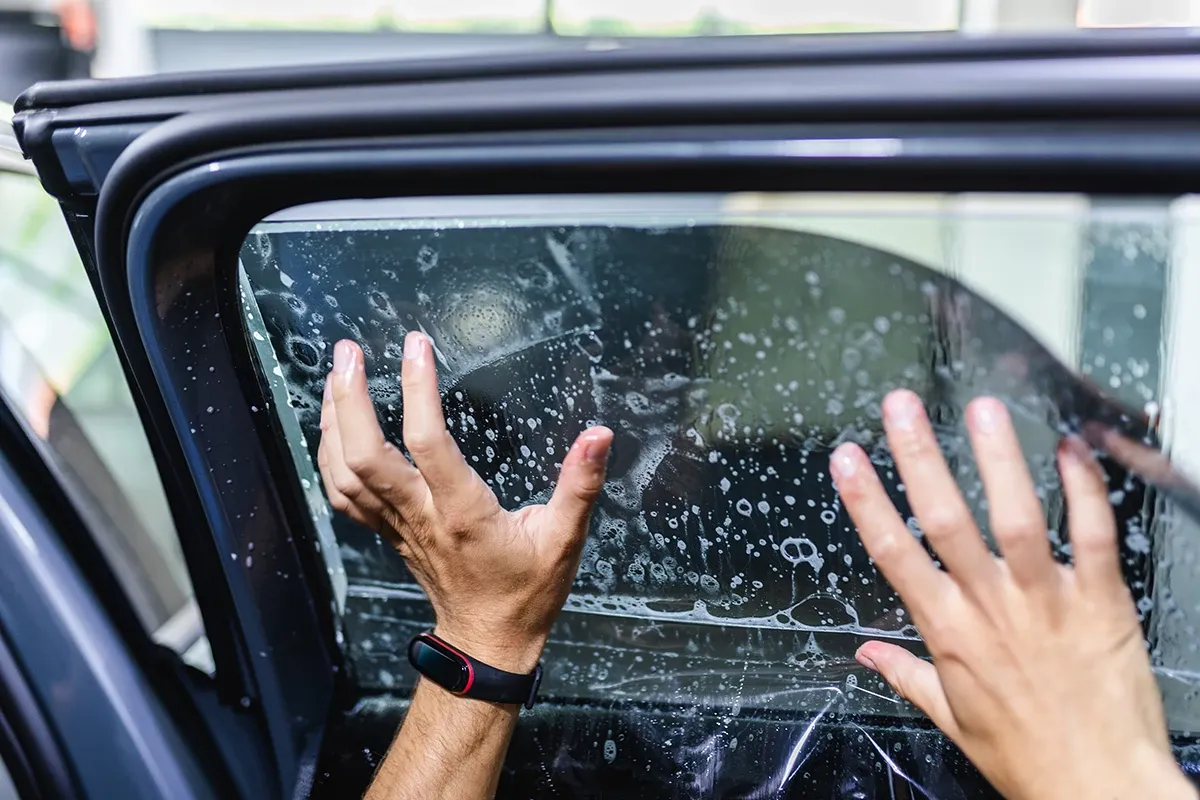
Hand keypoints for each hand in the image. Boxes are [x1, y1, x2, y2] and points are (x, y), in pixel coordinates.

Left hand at [318, 333, 612, 674]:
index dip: (417, 389)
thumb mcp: (565, 539)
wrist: (488, 640)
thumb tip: (600, 434)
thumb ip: (580, 485)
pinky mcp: (387, 531)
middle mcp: (420, 516)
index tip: (416, 345)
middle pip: (364, 456)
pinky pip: (342, 492)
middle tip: (349, 350)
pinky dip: (328, 454)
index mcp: (463, 512)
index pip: (428, 442)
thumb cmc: (527, 591)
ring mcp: (396, 525)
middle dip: (351, 399)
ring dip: (331, 421)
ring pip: (343, 473)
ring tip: (337, 373)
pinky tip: (332, 423)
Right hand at [831, 390, 1193, 799]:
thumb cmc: (1029, 759)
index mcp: (949, 633)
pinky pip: (1092, 537)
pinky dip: (1084, 491)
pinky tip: (1070, 450)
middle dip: (919, 458)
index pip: (895, 554)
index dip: (866, 501)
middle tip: (902, 407)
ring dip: (998, 460)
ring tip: (982, 408)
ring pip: (1017, 518)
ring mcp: (1046, 601)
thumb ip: (908, 676)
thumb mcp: (953, 720)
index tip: (848, 459)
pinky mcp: (1100, 602)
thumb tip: (866, 654)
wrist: (1102, 789)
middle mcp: (991, 608)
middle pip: (946, 521)